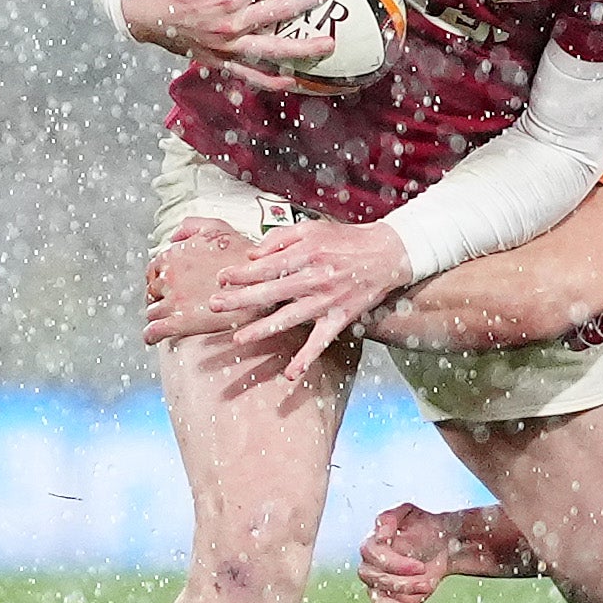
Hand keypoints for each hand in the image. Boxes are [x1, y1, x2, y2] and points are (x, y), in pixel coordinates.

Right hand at [122, 0, 338, 91]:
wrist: (139, 10)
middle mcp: (231, 23)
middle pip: (282, 11)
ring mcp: (227, 46)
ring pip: (274, 51)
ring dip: (304, 49)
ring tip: (330, 45)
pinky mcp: (220, 61)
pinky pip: (250, 75)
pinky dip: (272, 80)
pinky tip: (293, 80)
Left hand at [142, 218, 258, 345]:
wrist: (262, 284)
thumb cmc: (243, 256)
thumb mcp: (218, 228)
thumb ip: (191, 226)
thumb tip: (173, 237)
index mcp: (175, 255)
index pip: (154, 268)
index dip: (161, 276)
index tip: (168, 283)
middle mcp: (170, 276)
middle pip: (152, 289)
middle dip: (158, 295)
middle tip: (169, 300)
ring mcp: (173, 300)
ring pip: (151, 310)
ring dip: (156, 314)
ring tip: (165, 317)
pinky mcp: (180, 322)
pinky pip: (153, 331)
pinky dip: (150, 335)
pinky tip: (153, 337)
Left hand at [205, 220, 414, 380]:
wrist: (388, 253)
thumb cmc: (346, 240)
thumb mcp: (311, 228)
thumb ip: (279, 238)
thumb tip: (253, 256)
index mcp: (305, 254)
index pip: (265, 266)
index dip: (241, 274)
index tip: (221, 279)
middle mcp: (314, 278)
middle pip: (270, 292)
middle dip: (239, 300)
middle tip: (214, 306)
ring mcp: (327, 301)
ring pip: (289, 318)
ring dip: (263, 329)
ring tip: (238, 339)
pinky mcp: (340, 318)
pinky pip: (321, 341)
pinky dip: (307, 358)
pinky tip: (290, 374)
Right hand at [358, 502, 455, 602]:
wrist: (443, 543)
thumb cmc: (424, 524)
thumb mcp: (409, 513)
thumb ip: (390, 517)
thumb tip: (378, 532)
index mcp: (372, 547)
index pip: (373, 558)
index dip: (395, 564)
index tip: (420, 566)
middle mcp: (371, 569)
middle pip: (376, 582)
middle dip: (402, 585)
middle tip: (427, 582)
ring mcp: (380, 588)